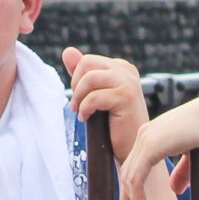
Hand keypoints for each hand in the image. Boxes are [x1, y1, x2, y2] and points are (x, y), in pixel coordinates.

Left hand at [64, 47, 149, 161]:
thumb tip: (67, 51)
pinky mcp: (126, 97)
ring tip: (80, 112)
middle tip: (77, 104)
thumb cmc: (114, 124)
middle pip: (87, 64)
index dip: (77, 80)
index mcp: (121, 67)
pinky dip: (84, 109)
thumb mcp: (96, 94)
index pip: (87, 61)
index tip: (80, 98)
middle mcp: (127, 70)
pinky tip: (86, 118)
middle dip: (76, 85)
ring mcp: (129, 82)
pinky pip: (94, 97)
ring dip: (79, 98)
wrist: (131, 149)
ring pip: (89, 79)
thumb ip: (83, 73)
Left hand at [117, 94, 198, 199]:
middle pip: (127, 172)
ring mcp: (145, 139)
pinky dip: (138, 199)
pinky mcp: (151, 147)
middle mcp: (144, 134)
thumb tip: (175, 190)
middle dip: (132, 199)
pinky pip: (136, 179)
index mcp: (152, 133)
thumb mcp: (193, 154)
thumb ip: (182, 171)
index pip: (134, 164)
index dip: (135, 188)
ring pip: (129, 178)